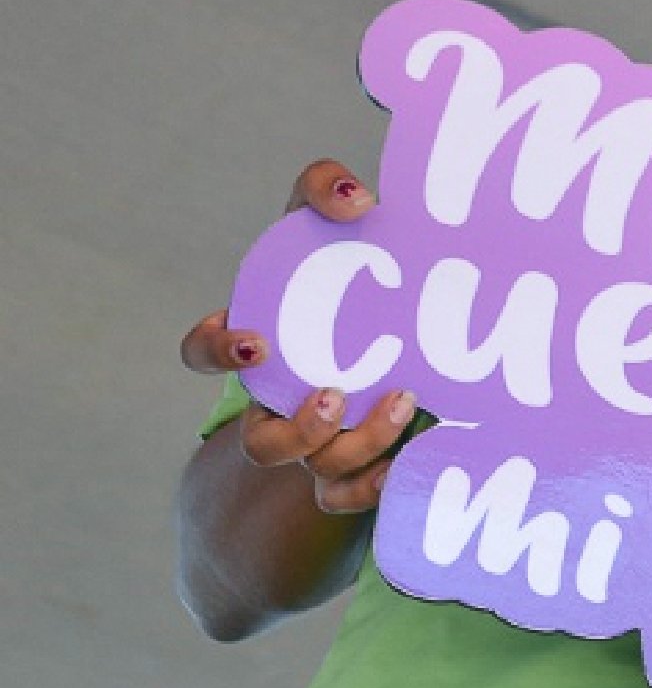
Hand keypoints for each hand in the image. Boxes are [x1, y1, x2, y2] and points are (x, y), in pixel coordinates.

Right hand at [178, 161, 410, 514]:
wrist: (404, 335)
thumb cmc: (352, 272)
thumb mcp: (333, 223)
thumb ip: (326, 190)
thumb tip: (356, 200)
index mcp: (262, 343)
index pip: (204, 354)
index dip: (216, 354)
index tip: (254, 342)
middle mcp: (281, 400)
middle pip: (262, 444)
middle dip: (296, 428)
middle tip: (334, 394)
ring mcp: (318, 444)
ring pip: (318, 469)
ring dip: (359, 444)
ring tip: (403, 399)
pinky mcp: (358, 471)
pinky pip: (355, 497)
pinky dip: (379, 484)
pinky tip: (412, 460)